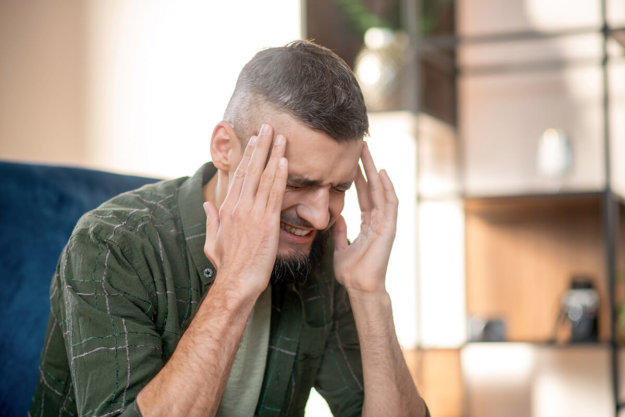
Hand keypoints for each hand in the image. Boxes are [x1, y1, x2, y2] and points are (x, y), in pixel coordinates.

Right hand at [203, 124, 287, 297]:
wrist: (237, 281)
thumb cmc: (227, 265)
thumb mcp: (212, 241)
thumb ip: (211, 220)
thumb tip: (207, 206)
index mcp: (226, 209)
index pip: (238, 176)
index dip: (247, 157)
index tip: (253, 141)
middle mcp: (238, 206)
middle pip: (250, 170)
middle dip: (260, 146)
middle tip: (268, 127)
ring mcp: (253, 212)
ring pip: (264, 177)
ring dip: (273, 155)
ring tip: (281, 137)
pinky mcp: (267, 222)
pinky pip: (274, 194)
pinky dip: (279, 176)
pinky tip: (284, 161)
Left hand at [332, 142, 397, 293]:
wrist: (359, 287)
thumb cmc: (352, 272)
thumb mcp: (341, 248)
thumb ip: (341, 233)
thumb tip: (337, 219)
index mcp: (368, 223)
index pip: (363, 193)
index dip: (357, 176)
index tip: (350, 160)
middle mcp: (379, 220)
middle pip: (373, 187)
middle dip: (366, 166)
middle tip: (360, 145)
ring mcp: (386, 223)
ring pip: (381, 191)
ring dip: (375, 171)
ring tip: (367, 152)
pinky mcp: (389, 229)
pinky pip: (390, 205)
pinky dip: (386, 189)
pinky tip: (380, 174)